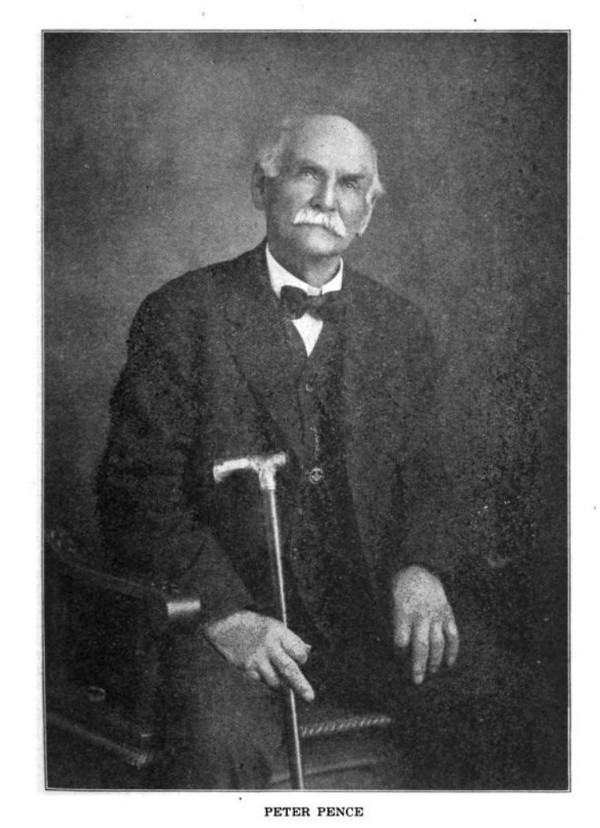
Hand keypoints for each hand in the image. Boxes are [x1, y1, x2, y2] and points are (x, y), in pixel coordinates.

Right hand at [205, 610, 314, 701]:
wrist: (226, 625)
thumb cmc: (255, 625)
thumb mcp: (275, 626)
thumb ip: (290, 639)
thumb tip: (308, 650)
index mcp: (278, 632)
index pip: (298, 651)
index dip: (302, 658)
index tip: (299, 658)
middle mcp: (269, 645)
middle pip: (289, 669)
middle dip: (301, 685)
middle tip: (310, 697)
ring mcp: (257, 658)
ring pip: (275, 680)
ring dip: (281, 684)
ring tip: (281, 680)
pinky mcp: (246, 667)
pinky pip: (261, 681)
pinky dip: (266, 681)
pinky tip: (264, 673)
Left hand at [392, 565, 458, 684]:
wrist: (419, 569)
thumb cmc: (400, 589)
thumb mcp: (389, 603)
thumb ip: (392, 624)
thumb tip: (394, 648)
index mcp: (403, 612)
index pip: (401, 640)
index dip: (399, 654)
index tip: (397, 662)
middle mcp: (421, 615)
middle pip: (421, 645)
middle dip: (419, 665)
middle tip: (417, 681)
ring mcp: (436, 615)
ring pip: (438, 643)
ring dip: (435, 661)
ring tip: (431, 673)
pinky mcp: (447, 613)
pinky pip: (453, 635)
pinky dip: (453, 650)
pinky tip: (449, 663)